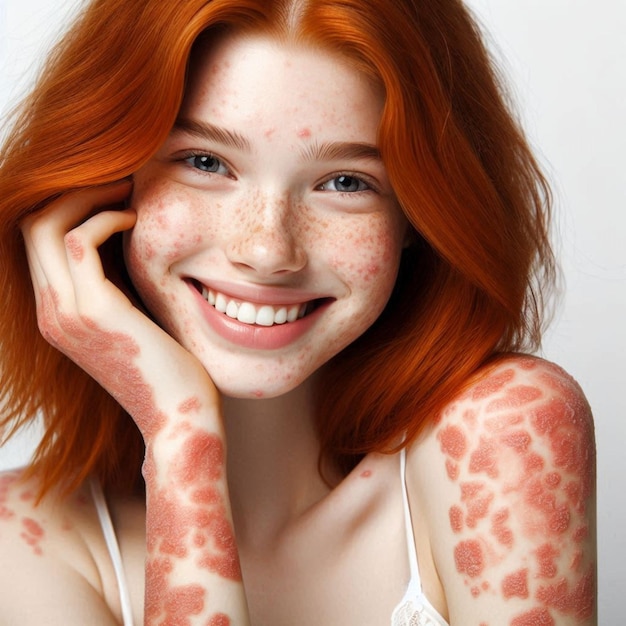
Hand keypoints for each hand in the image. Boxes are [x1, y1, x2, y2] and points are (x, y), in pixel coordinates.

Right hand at [20, 180, 219, 440]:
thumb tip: (124, 248)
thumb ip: (115, 290)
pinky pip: (79, 241)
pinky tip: (134, 221)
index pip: (36, 243)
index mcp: (57, 315)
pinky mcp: (95, 310)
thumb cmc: (166, 370)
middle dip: (70, 193)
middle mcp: (51, 313)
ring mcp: (67, 312)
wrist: (178, 415)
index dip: (66, 208)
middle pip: (30, 226)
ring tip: (124, 193)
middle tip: (115, 183)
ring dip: (84, 197)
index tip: (107, 195)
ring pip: (44, 226)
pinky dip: (104, 219)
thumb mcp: (130, 324)